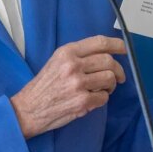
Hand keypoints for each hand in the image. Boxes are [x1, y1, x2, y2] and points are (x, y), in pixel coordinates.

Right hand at [10, 35, 126, 138]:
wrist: (29, 109)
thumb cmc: (44, 85)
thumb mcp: (57, 61)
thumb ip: (79, 55)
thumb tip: (106, 53)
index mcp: (67, 52)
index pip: (100, 43)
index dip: (116, 45)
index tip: (123, 49)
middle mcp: (73, 65)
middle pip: (109, 61)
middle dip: (118, 70)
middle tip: (118, 77)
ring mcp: (78, 83)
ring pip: (110, 78)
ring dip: (111, 85)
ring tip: (104, 89)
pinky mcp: (82, 101)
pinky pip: (104, 97)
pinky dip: (103, 99)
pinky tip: (94, 99)